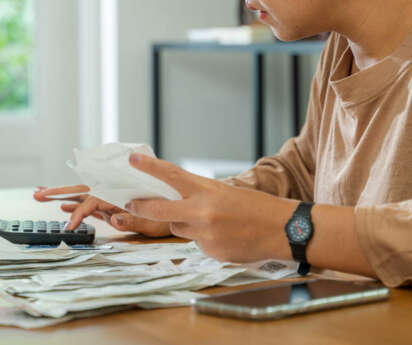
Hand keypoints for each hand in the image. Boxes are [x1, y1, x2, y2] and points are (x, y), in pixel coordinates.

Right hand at [33, 184, 171, 237]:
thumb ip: (134, 220)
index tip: (69, 228)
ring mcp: (116, 193)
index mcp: (123, 191)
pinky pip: (94, 199)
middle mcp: (117, 189)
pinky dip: (77, 201)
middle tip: (36, 193)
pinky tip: (64, 204)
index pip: (94, 200)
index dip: (79, 213)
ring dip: (63, 192)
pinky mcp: (118, 199)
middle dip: (59, 190)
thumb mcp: (156, 221)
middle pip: (82, 188)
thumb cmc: (174, 212)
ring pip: (85, 191)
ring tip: (40, 193)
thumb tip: (112, 219)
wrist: (189, 204)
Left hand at [124, 154, 296, 262]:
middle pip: (159, 210)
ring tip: (212, 222)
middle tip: (129, 204)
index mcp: (206, 190)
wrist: (282, 229)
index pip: (171, 174)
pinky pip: (196, 244)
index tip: (132, 158)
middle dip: (140, 208)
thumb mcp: (225, 192)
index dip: (149, 166)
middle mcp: (202, 211)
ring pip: (178, 229)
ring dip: (185, 225)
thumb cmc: (256, 207)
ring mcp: (205, 234)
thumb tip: (177, 201)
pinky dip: (204, 240)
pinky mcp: (210, 252)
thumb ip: (199, 195)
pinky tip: (225, 236)